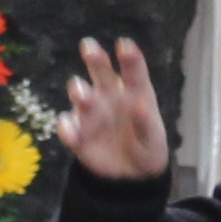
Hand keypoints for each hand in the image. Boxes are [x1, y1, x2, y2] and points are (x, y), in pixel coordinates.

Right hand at [64, 38, 170, 184]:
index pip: (132, 72)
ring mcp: (91, 113)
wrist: (131, 176)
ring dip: (80, 92)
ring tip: (83, 96)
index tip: (124, 45)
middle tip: (90, 47)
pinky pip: (68, 126)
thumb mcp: (152, 138)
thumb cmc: (146, 146)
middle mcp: (109, 96)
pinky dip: (68, 129)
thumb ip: (145, 122)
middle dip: (95, 60)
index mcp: (134, 92)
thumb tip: (139, 105)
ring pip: (81, 95)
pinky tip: (73, 137)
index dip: (129, 58)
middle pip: (100, 72)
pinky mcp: (78, 133)